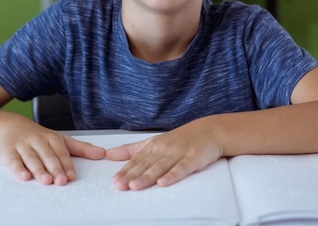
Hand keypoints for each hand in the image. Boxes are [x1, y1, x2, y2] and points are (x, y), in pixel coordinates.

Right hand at [0, 118, 105, 185]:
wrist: (11, 126)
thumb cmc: (39, 137)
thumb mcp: (61, 140)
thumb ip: (81, 148)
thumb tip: (102, 154)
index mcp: (52, 138)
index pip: (61, 152)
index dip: (66, 164)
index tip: (71, 176)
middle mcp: (38, 140)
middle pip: (47, 156)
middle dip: (54, 168)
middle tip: (61, 180)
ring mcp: (23, 145)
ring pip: (31, 158)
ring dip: (38, 169)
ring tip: (46, 180)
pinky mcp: (8, 151)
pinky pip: (13, 160)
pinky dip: (18, 168)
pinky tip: (24, 176)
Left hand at [106, 119, 222, 190]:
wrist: (208, 131)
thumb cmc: (179, 139)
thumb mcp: (153, 142)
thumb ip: (131, 150)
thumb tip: (109, 154)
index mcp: (153, 146)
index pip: (136, 160)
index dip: (125, 171)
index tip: (115, 181)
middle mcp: (163, 149)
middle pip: (146, 165)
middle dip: (132, 176)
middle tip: (120, 185)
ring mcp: (178, 154)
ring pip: (160, 167)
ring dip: (148, 177)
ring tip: (135, 186)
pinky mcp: (192, 159)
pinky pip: (181, 168)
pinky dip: (172, 175)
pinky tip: (163, 182)